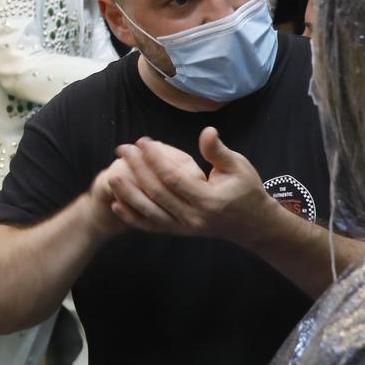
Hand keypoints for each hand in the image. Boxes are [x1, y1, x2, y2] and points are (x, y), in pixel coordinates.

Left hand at [100, 128, 275, 246]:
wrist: (252, 225)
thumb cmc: (246, 190)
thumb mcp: (239, 167)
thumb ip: (218, 151)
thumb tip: (207, 131)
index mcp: (209, 200)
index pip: (174, 177)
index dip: (155, 159)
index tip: (142, 142)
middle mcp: (194, 217)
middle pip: (158, 193)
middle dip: (137, 170)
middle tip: (123, 149)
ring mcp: (185, 228)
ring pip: (150, 212)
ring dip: (129, 194)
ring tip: (112, 175)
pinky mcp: (179, 232)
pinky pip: (152, 226)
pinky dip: (133, 217)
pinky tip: (116, 204)